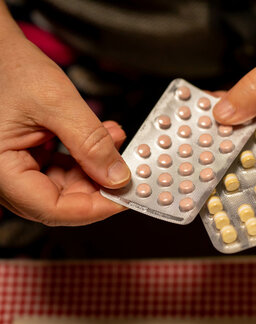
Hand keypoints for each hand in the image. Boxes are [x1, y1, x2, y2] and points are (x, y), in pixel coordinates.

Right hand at [0, 30, 130, 225]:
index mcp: (0, 170)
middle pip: (59, 201)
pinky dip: (84, 156)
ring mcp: (14, 167)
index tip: (127, 197)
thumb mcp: (58, 104)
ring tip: (114, 140)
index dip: (94, 208)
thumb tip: (118, 178)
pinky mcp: (25, 156)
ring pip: (63, 185)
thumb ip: (91, 143)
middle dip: (98, 185)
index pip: (52, 209)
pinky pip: (59, 168)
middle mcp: (4, 175)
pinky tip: (102, 136)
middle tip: (128, 169)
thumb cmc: (9, 67)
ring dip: (95, 166)